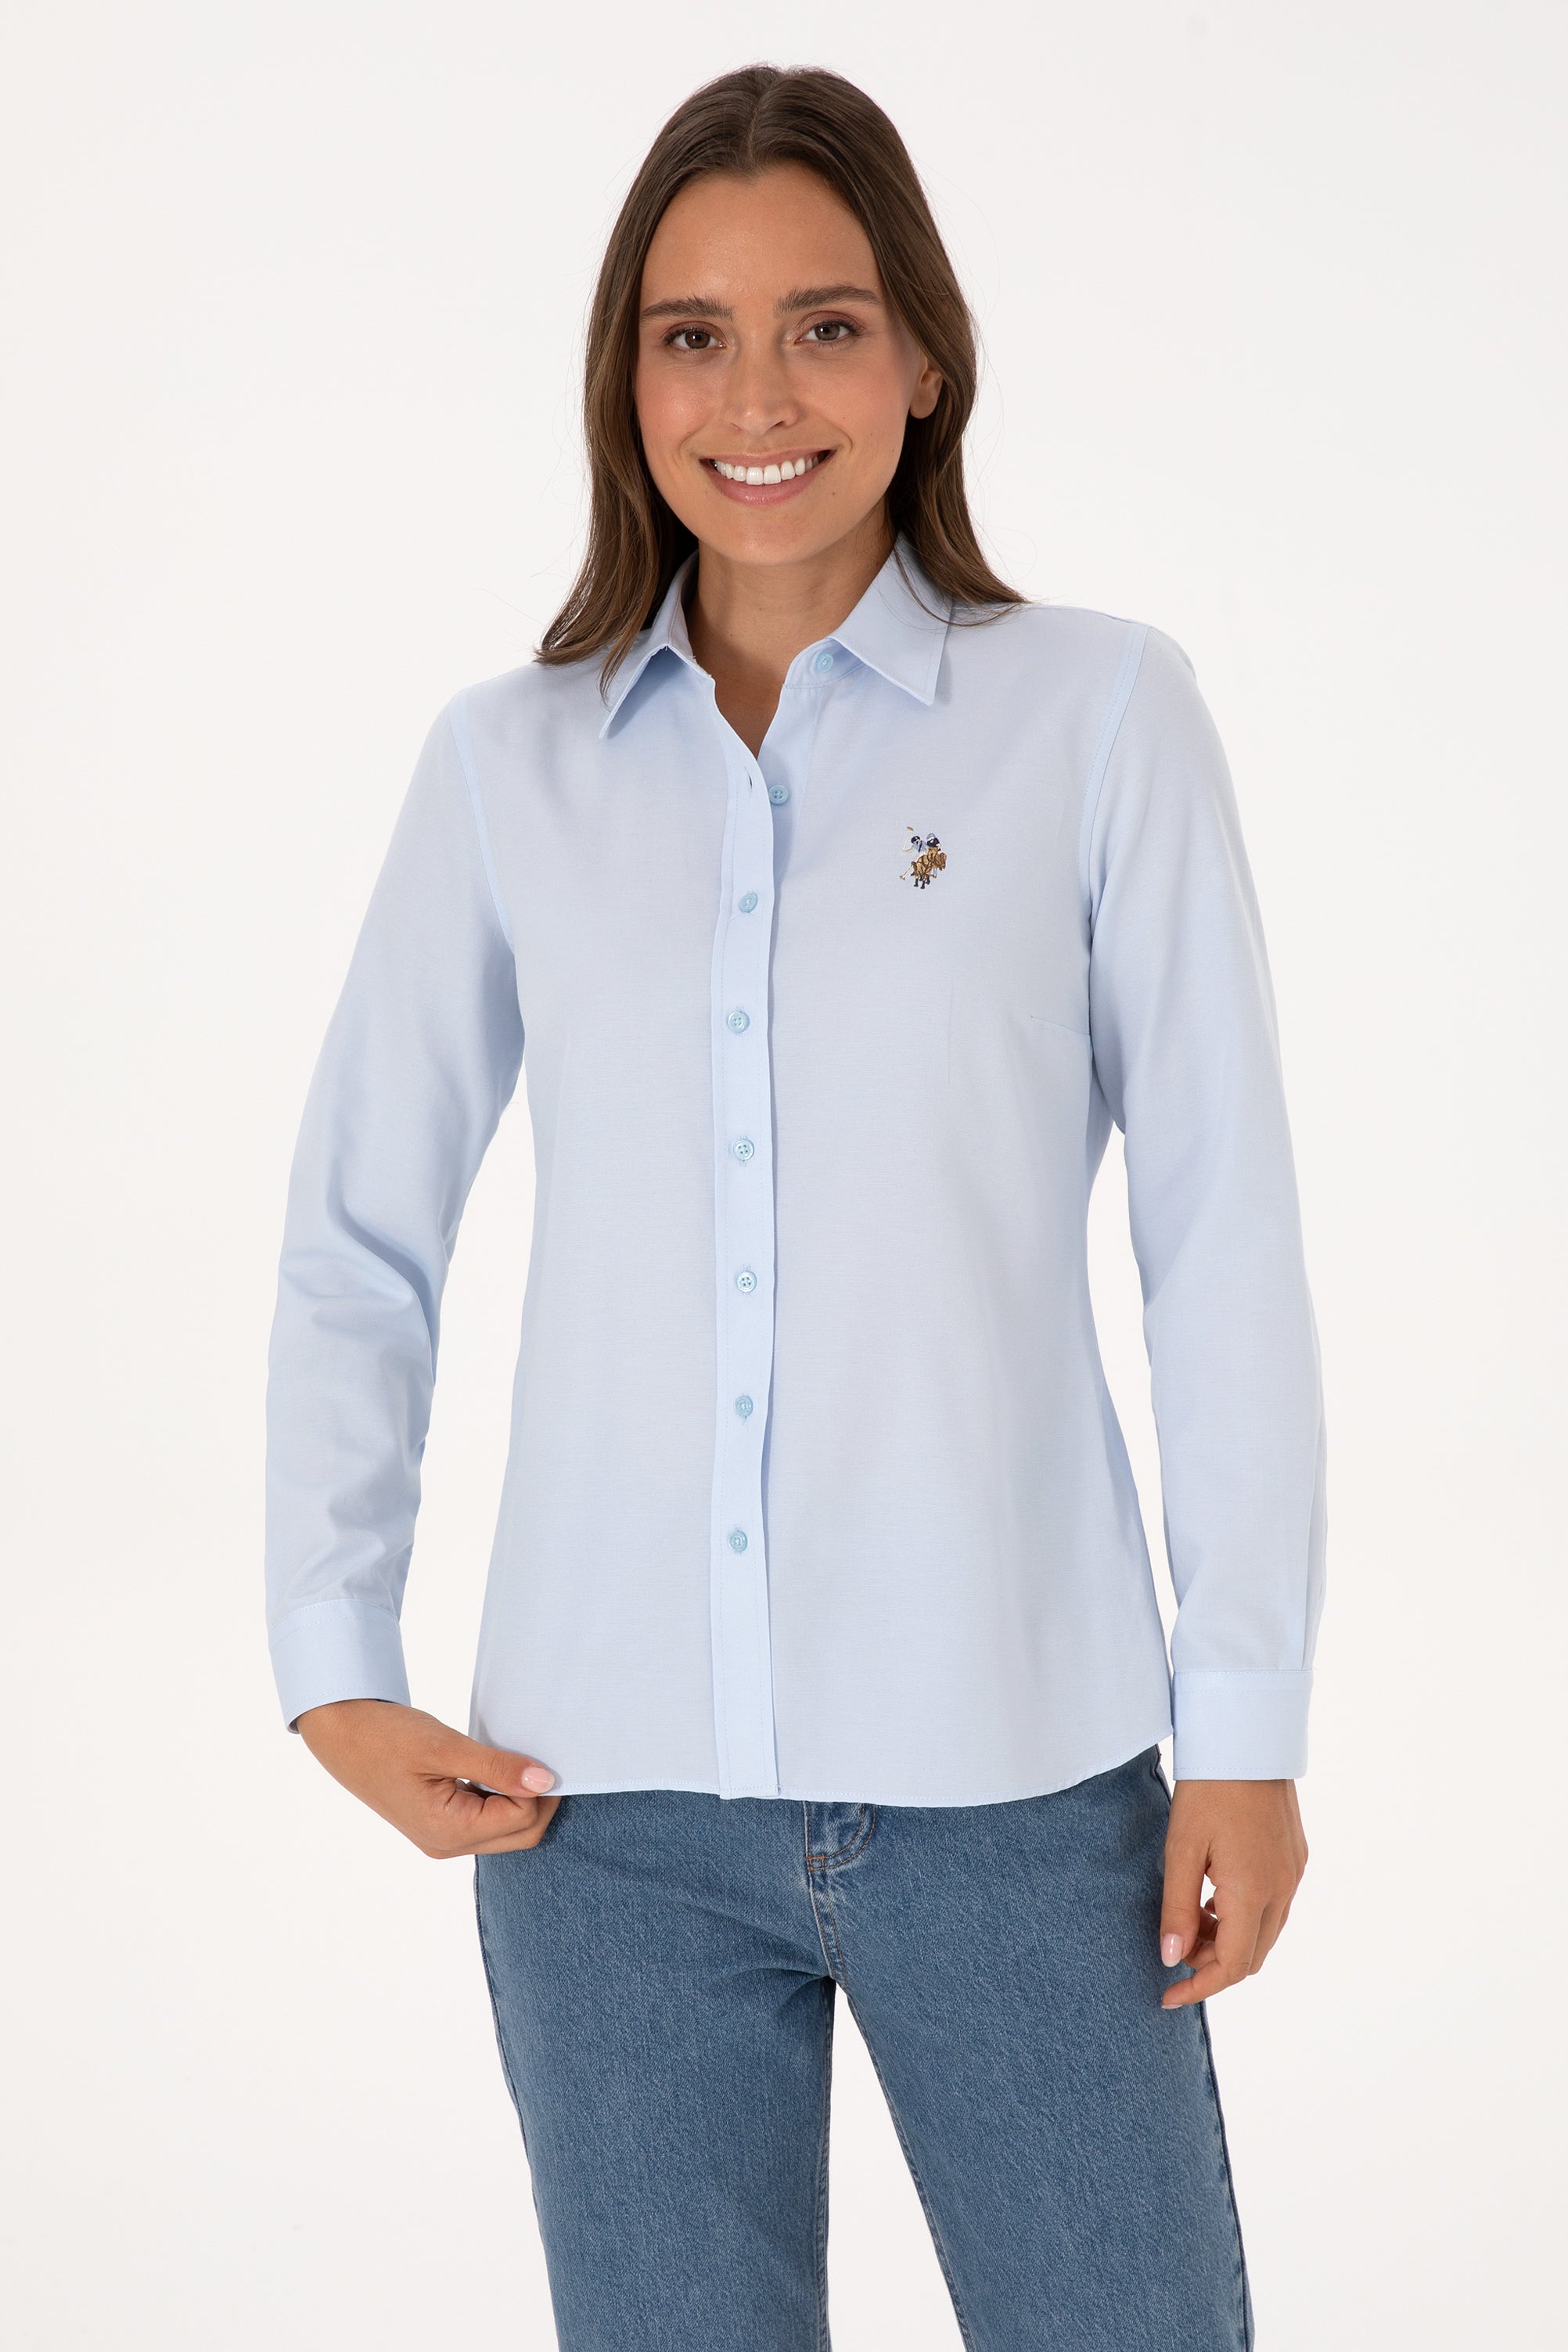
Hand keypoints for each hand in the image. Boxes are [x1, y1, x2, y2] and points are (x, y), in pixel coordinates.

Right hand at [295, 1699, 560, 1856]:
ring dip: (520, 1797)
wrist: (341, 1734)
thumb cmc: (384, 1737)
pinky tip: (495, 1767)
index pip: (521, 1819)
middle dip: (537, 1798)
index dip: (539, 1787)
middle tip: (539, 1755)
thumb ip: (497, 1767)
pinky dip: (501, 1796)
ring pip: (506, 1828)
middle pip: (520, 1833)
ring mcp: (443, 1838)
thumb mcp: (444, 1747)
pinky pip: (487, 1819)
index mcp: (447, 1832)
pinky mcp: (440, 1823)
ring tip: (515, 1757)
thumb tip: (545, 1781)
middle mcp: (447, 1845)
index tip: (543, 1751)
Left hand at [1158, 1778, 1306, 2008]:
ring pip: (1265, 1932)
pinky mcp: (1296, 1857)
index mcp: (1254, 1891)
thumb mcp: (1181, 1848)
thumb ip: (1177, 1908)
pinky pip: (1273, 1905)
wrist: (1246, 1736)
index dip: (1199, 1987)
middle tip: (1175, 1948)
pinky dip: (1244, 1915)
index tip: (1168, 1997)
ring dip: (1229, 1939)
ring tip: (1191, 1918)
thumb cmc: (1208, 1788)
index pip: (1233, 1966)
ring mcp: (1294, 1873)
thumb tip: (1171, 1959)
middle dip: (1212, 1964)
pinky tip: (1215, 1895)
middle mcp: (1283, 1889)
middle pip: (1252, 1955)